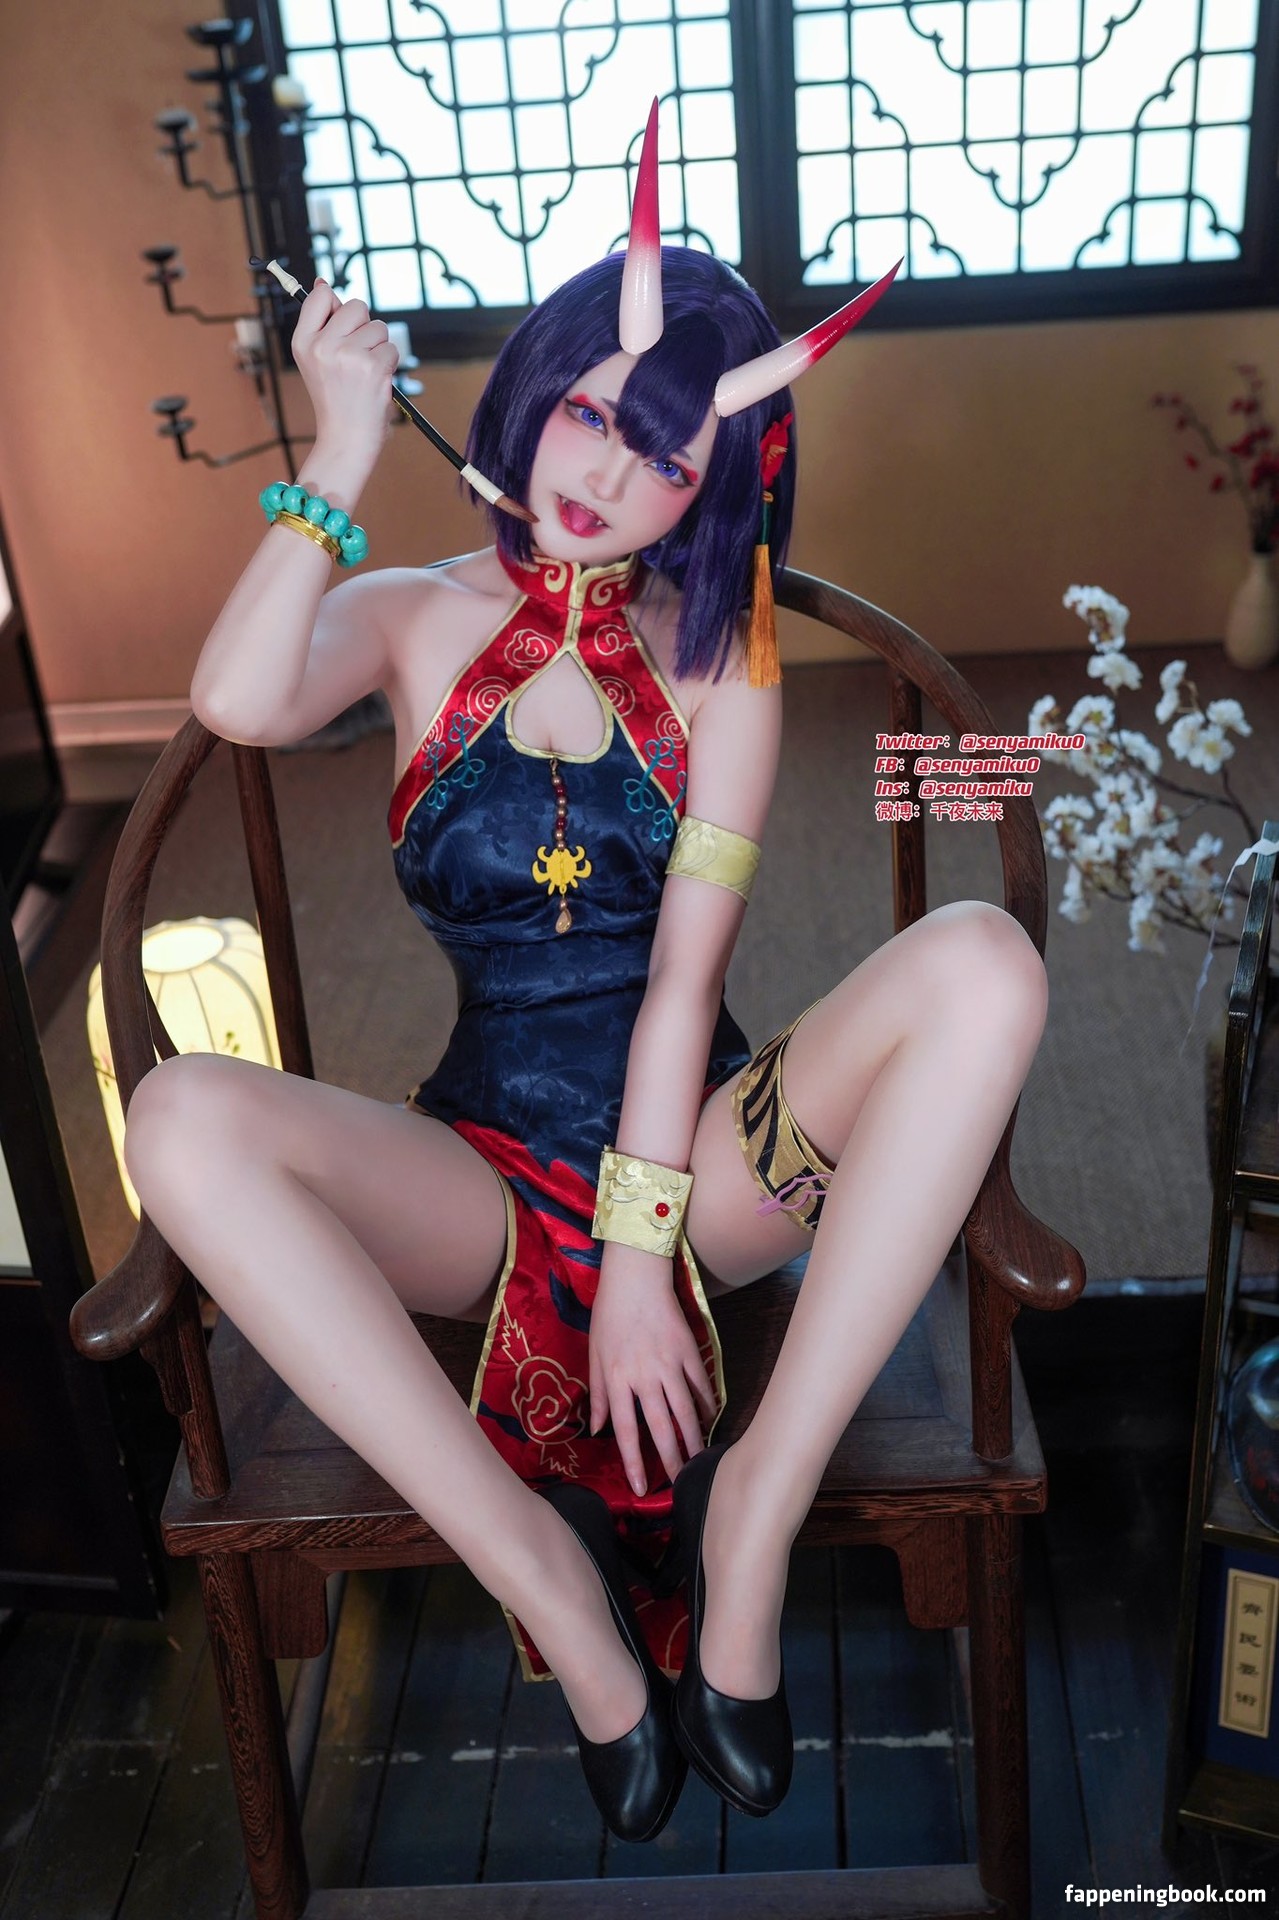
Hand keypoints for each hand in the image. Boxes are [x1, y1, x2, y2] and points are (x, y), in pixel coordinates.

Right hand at [291, 278, 399, 456]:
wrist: (345, 439)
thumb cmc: (335, 399)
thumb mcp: (317, 360)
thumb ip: (322, 323)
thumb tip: (322, 284)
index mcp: (302, 342)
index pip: (320, 296)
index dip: (336, 305)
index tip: (340, 325)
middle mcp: (322, 346)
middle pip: (356, 306)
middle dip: (364, 327)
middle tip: (356, 357)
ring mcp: (348, 356)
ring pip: (378, 327)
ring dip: (379, 348)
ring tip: (365, 373)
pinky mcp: (372, 367)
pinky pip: (391, 348)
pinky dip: (390, 364)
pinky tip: (376, 382)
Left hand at [588, 1244, 717, 1495]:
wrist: (635, 1277)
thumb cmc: (609, 1315)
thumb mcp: (594, 1353)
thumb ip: (599, 1394)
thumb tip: (597, 1429)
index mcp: (618, 1378)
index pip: (625, 1430)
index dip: (634, 1462)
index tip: (641, 1488)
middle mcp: (645, 1375)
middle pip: (661, 1426)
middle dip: (672, 1459)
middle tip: (680, 1484)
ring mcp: (670, 1363)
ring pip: (686, 1410)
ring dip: (694, 1439)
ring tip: (700, 1461)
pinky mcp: (689, 1350)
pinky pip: (700, 1384)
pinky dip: (706, 1404)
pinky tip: (710, 1419)